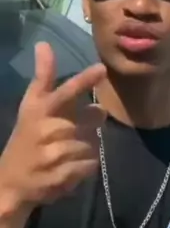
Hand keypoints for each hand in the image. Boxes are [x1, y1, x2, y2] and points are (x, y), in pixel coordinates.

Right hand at [0, 42, 106, 212]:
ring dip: (87, 145)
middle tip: (80, 126)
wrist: (10, 182)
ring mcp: (52, 154)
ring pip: (92, 142)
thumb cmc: (26, 138)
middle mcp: (45, 129)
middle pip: (90, 118)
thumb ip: (44, 78)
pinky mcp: (60, 176)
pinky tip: (70, 166)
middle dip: (91, 121)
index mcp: (38, 109)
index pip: (64, 91)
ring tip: (68, 151)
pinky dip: (85, 166)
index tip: (102, 68)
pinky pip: (90, 164)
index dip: (83, 80)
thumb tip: (44, 44)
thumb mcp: (31, 106)